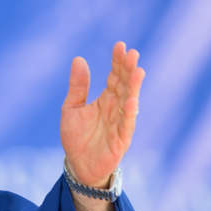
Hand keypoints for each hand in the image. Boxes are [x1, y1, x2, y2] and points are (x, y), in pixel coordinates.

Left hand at [60, 41, 144, 187]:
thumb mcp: (72, 107)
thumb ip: (78, 86)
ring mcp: (121, 122)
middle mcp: (116, 107)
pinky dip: (129, 113)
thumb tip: (78, 59)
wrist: (78, 165)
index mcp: (106, 98)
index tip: (120, 45)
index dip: (118, 62)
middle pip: (125, 85)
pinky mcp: (121, 138)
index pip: (115, 76)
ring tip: (137, 71)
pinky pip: (127, 124)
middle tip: (132, 53)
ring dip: (134, 87)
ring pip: (130, 101)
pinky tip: (131, 101)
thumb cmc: (77, 136)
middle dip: (129, 70)